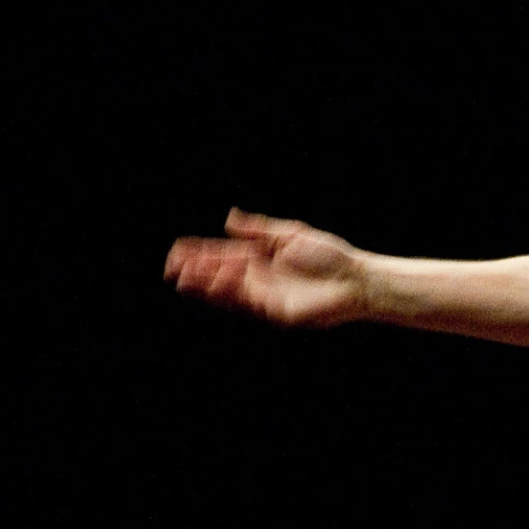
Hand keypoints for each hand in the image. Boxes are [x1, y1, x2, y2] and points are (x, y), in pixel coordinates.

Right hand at [165, 208, 369, 326]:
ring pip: (226, 291)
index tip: (177, 250)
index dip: (199, 254)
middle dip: (195, 270)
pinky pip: (245, 301)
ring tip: (184, 276)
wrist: (356, 279)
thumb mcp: (291, 234)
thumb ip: (259, 229)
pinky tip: (217, 279)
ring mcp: (264, 295)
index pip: (222, 255)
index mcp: (260, 258)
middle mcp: (258, 277)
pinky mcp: (273, 310)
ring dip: (205, 283)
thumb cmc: (329, 255)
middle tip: (173, 265)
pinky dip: (229, 291)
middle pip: (218, 275)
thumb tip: (229, 218)